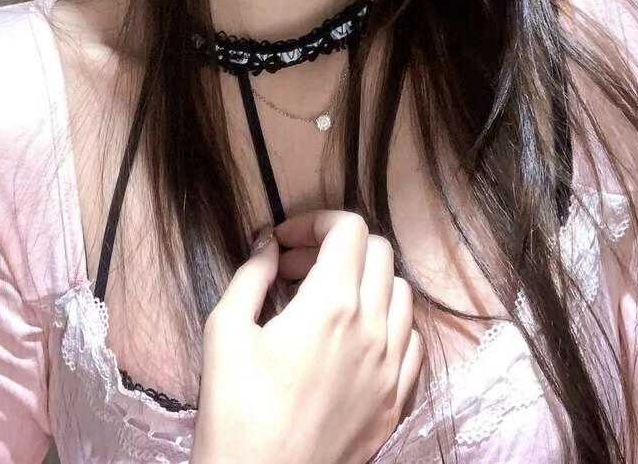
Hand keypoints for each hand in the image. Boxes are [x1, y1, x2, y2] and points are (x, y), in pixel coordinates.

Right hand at [191, 209, 422, 463]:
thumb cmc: (235, 416)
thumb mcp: (224, 332)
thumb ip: (250, 275)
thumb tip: (268, 245)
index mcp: (331, 305)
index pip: (349, 229)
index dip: (316, 222)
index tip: (285, 242)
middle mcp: (373, 329)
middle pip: (379, 252)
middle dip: (339, 246)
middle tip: (298, 268)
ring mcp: (392, 368)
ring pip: (402, 293)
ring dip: (367, 282)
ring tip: (327, 300)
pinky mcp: (397, 402)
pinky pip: (413, 343)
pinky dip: (390, 325)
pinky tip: (356, 338)